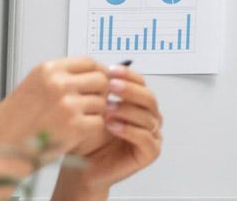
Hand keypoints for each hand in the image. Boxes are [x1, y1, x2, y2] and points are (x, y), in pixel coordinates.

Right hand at [0, 58, 110, 159]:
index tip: (100, 81)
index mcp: (48, 70)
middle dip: (101, 92)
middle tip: (93, 103)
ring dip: (96, 112)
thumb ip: (59, 78)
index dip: (98, 72)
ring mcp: (68, 105)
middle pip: (101, 80)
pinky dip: (93, 128)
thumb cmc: (11, 123)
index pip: (89, 62)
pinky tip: (80, 132)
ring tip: (80, 120)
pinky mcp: (75, 126)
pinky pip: (99, 122)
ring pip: (102, 102)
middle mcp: (59, 84)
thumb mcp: (33, 87)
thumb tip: (89, 74)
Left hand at [59, 64, 163, 193]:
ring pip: (148, 117)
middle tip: (111, 86)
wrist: (83, 168)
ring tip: (107, 109)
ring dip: (126, 110)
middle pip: (149, 98)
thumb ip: (103, 92)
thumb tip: (102, 69)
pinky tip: (113, 126)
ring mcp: (153, 135)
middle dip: (129, 90)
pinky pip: (146, 138)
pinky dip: (129, 130)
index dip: (128, 75)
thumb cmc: (88, 140)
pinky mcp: (150, 153)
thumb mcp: (94, 111)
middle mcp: (150, 118)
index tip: (110, 70)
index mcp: (140, 105)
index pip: (141, 83)